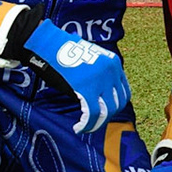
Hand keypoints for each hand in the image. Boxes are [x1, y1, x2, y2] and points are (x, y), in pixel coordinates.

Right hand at [24, 20, 128, 134]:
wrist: (47, 44)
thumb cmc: (63, 52)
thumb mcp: (89, 60)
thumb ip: (99, 77)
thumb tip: (98, 98)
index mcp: (114, 63)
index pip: (123, 92)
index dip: (114, 106)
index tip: (103, 113)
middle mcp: (112, 71)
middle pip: (118, 103)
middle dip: (106, 116)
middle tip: (94, 121)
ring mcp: (101, 80)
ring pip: (108, 111)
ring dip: (97, 123)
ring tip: (85, 126)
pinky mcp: (87, 89)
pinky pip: (93, 114)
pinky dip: (87, 125)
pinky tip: (78, 128)